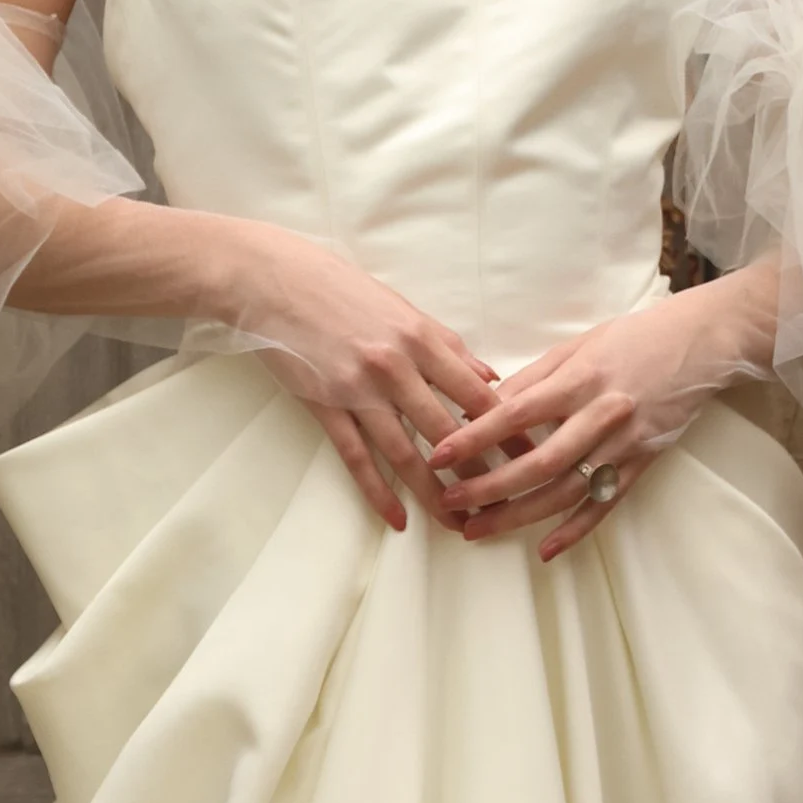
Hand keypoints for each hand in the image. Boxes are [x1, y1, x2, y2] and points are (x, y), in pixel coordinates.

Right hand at [219, 224, 504, 533]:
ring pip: (408, 453)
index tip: (532, 453)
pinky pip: (359, 458)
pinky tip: (398, 519)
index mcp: (419, 337)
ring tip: (459, 523)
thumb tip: (487, 375)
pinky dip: (379, 492)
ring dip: (435, 493)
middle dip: (481, 470)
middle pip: (448, 431)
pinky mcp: (326, 406)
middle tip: (506, 501)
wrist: (270, 279)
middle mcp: (394, 366)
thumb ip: (445, 344)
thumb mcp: (399, 306)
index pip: (476, 393)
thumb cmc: (336, 286)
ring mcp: (359, 390)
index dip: (507, 428)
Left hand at [428, 267, 776, 559]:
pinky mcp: (644, 462)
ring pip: (567, 490)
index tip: (439, 454)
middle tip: (450, 502)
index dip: (476, 436)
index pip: (518, 411)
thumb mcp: (579, 345)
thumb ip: (535, 377)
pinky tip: (546, 549)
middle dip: (489, 487)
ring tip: (479, 528)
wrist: (705, 343)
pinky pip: (606, 502)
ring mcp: (625, 442)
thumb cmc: (635, 338)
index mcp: (580, 377)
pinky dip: (576, 529)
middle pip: (539, 461)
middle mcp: (602, 413)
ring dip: (520, 515)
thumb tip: (488, 404)